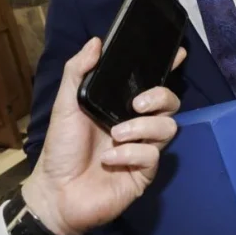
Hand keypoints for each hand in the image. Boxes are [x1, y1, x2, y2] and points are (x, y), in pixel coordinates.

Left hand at [21, 38, 184, 234]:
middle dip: (160, 97)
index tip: (179, 53)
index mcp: (121, 106)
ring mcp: (143, 149)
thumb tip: (95, 42)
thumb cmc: (61, 148)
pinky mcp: (144, 173)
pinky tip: (110, 159)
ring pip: (168, 128)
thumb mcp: (65, 105)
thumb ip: (77, 72)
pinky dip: (130, 154)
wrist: (56, 192)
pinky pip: (152, 156)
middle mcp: (137, 125)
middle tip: (136, 105)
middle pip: (170, 103)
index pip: (151, 83)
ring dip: (142, 128)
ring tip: (116, 135)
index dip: (169, 67)